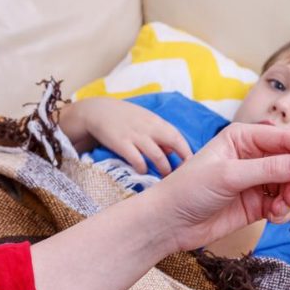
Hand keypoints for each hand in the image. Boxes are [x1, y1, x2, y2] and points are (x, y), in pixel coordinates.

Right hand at [59, 98, 191, 174]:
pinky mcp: (121, 143)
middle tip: (183, 176)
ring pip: (158, 155)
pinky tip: (143, 172)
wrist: (97, 111)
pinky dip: (143, 168)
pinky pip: (137, 159)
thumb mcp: (145, 121)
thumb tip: (173, 151)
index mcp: (157, 122)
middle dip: (181, 162)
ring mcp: (136, 136)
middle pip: (173, 144)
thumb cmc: (124, 118)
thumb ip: (160, 134)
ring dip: (164, 169)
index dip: (187, 152)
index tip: (192, 166)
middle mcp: (149, 128)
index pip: (178, 137)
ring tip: (166, 178)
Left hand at [153, 122, 289, 251]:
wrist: (168, 223)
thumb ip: (269, 169)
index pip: (285, 139)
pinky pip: (280, 204)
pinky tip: (272, 215)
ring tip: (281, 206)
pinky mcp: (254, 203)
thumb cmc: (188, 189)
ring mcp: (254, 181)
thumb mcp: (229, 175)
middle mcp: (252, 156)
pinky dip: (282, 210)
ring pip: (289, 185)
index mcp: (243, 137)